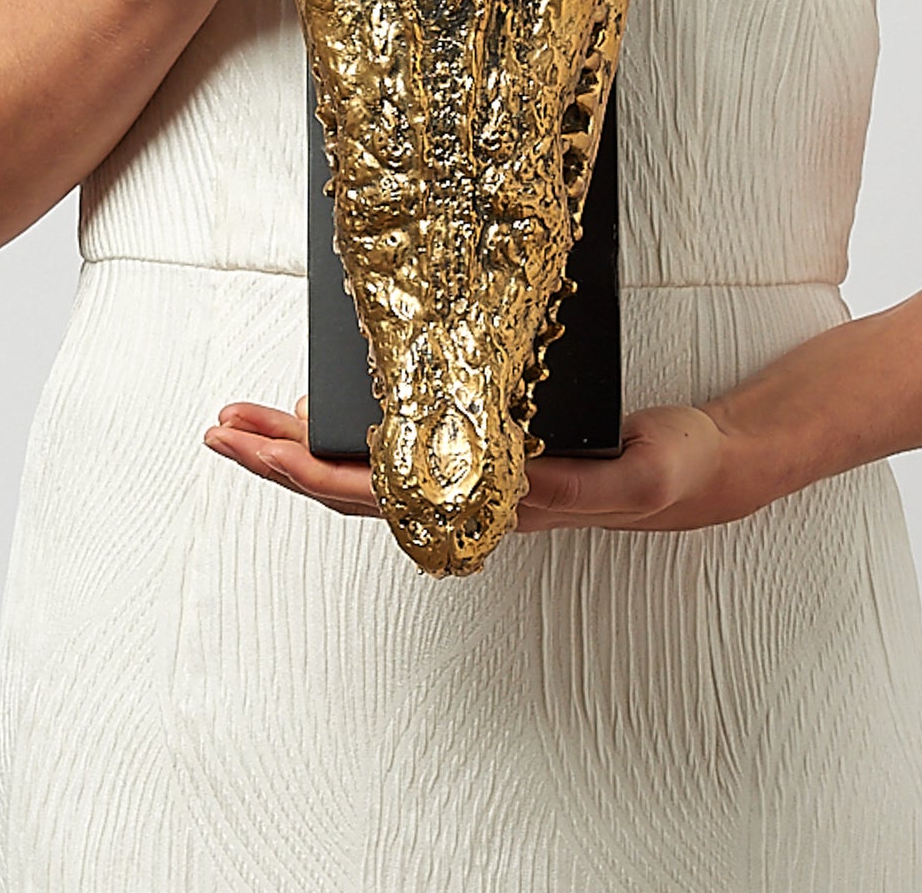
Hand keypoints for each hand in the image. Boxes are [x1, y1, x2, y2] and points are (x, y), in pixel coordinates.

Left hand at [201, 397, 765, 533]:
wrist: (701, 471)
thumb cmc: (667, 469)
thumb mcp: (634, 471)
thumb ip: (582, 479)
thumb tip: (519, 481)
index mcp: (496, 503)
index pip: (385, 494)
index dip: (319, 471)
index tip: (265, 449)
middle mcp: (471, 497)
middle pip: (353, 488)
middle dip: (282, 459)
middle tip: (220, 428)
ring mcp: (475, 479)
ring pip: (369, 472)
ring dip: (305, 448)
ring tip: (249, 421)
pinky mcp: (489, 452)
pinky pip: (405, 451)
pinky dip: (354, 434)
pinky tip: (332, 417)